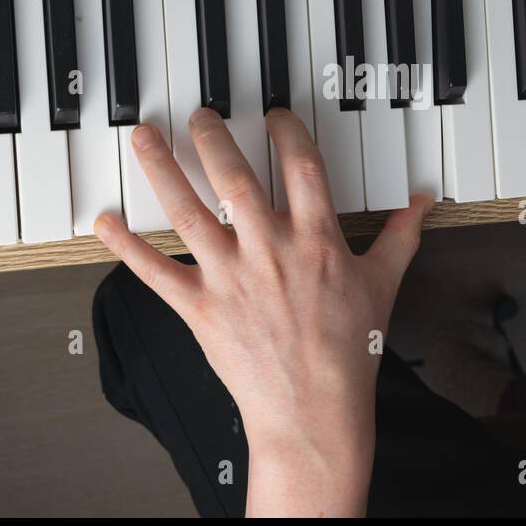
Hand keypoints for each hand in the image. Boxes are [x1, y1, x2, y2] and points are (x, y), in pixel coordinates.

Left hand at [93, 107, 430, 516]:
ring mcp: (230, 279)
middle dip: (214, 138)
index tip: (274, 114)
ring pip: (188, 213)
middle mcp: (269, 251)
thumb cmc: (349, 353)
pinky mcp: (200, 309)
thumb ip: (400, 237)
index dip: (286, 132)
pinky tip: (104, 222)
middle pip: (234, 179)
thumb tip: (421, 205)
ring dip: (162, 171)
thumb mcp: (382, 286)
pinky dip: (126, 248)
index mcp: (316, 241)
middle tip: (201, 113)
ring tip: (145, 138)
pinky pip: (155, 273)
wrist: (314, 412)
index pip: (301, 166)